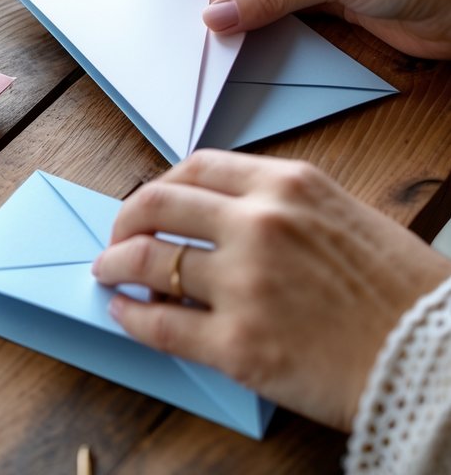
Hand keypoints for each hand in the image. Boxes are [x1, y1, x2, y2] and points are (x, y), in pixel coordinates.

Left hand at [92, 150, 450, 431]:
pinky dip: (133, 318)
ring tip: (107, 273)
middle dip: (125, 219)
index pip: (195, 166)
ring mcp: (245, 282)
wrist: (435, 358)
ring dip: (117, 265)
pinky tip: (125, 314)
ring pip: (148, 260)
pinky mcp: (239, 345)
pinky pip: (162, 325)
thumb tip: (219, 217)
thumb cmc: (400, 291)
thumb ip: (279, 207)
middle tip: (117, 237)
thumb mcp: (341, 216)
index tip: (149, 203)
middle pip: (158, 203)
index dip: (160, 185)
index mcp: (287, 184)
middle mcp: (259, 222)